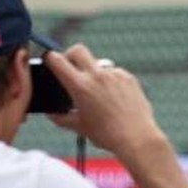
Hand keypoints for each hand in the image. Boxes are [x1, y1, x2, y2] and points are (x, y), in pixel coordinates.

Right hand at [43, 44, 162, 159]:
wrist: (137, 138)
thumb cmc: (107, 135)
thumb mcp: (80, 127)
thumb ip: (61, 118)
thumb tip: (51, 114)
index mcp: (80, 86)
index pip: (57, 60)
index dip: (50, 58)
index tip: (50, 62)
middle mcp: (97, 75)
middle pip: (78, 50)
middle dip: (71, 55)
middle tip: (71, 68)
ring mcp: (114, 75)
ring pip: (98, 63)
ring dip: (93, 72)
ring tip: (97, 93)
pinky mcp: (129, 78)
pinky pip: (115, 73)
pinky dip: (110, 81)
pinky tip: (114, 97)